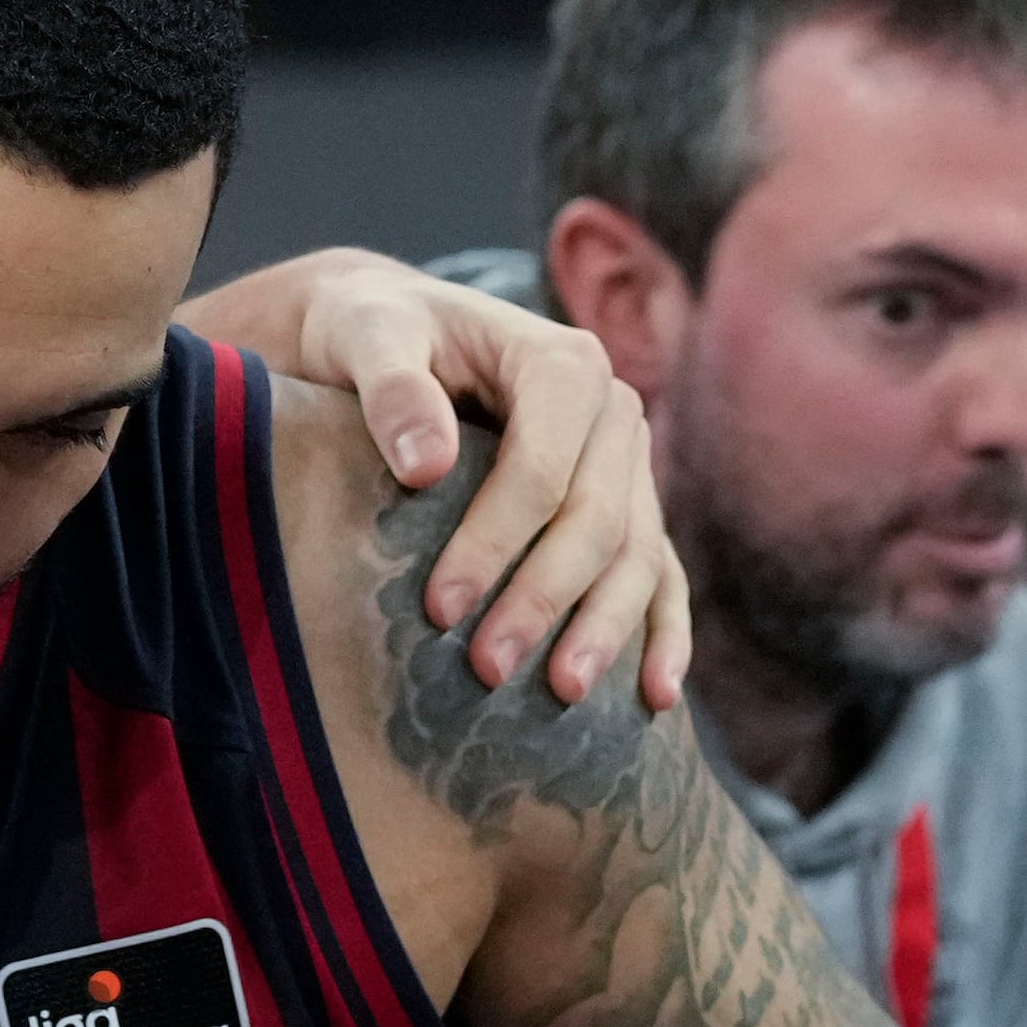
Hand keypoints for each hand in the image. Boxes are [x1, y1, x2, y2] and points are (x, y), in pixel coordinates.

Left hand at [181, 248, 688, 709]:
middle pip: (596, 520)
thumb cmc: (372, 332)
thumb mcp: (365, 336)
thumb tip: (428, 466)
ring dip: (605, 630)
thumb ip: (392, 389)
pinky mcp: (624, 502)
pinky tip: (655, 696)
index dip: (495, 542)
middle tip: (486, 667)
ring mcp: (627, 460)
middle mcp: (613, 410)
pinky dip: (661, 632)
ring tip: (561, 692)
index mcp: (563, 362)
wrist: (388, 331)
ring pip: (637, 555)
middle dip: (543, 599)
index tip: (439, 608)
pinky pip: (659, 570)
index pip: (542, 469)